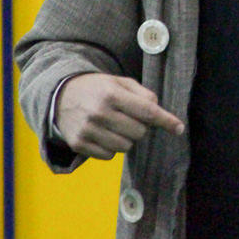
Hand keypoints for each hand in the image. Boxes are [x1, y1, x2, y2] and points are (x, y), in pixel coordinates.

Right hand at [55, 73, 184, 159]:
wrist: (59, 96)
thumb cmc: (96, 88)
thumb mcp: (118, 82)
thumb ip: (142, 93)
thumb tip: (159, 110)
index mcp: (112, 94)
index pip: (147, 111)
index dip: (166, 121)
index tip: (179, 128)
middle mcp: (100, 113)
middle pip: (139, 133)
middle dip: (140, 127)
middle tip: (130, 119)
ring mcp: (88, 130)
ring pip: (125, 147)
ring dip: (126, 139)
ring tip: (115, 127)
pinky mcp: (79, 144)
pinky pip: (109, 156)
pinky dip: (111, 148)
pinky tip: (103, 135)